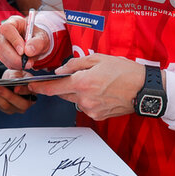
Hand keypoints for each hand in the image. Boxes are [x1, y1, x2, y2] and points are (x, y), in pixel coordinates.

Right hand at [0, 16, 49, 69]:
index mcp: (14, 22)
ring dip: (16, 63)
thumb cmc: (38, 37)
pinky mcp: (2, 54)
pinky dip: (16, 65)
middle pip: (2, 45)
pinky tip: (24, 62)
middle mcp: (5, 32)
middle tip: (28, 62)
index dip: (14, 40)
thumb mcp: (42, 38)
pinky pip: (6, 62)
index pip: (7, 29)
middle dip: (15, 57)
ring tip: (29, 62)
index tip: (23, 52)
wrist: (36, 44)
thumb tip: (28, 51)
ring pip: (3, 55)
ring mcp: (2, 43)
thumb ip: (37, 43)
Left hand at [0, 70, 36, 114]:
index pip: (31, 93)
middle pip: (19, 104)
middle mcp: (27, 103)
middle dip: (8, 96)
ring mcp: (17, 108)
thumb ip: (18, 76)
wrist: (11, 80)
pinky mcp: (7, 109)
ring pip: (6, 106)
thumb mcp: (19, 72)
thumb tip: (15, 79)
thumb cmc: (18, 76)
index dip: (23, 91)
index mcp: (33, 92)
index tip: (16, 88)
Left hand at [30, 54, 144, 119]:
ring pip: (75, 100)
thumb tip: (60, 71)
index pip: (53, 87)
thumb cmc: (124, 71)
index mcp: (82, 83)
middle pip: (63, 93)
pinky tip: (102, 92)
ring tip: (97, 82)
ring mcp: (91, 110)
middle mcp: (84, 99)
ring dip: (78, 92)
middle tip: (78, 76)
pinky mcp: (98, 116)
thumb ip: (75, 64)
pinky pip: (85, 106)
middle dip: (65, 85)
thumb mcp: (99, 59)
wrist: (144, 90)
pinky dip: (88, 99)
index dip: (39, 87)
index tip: (29, 86)